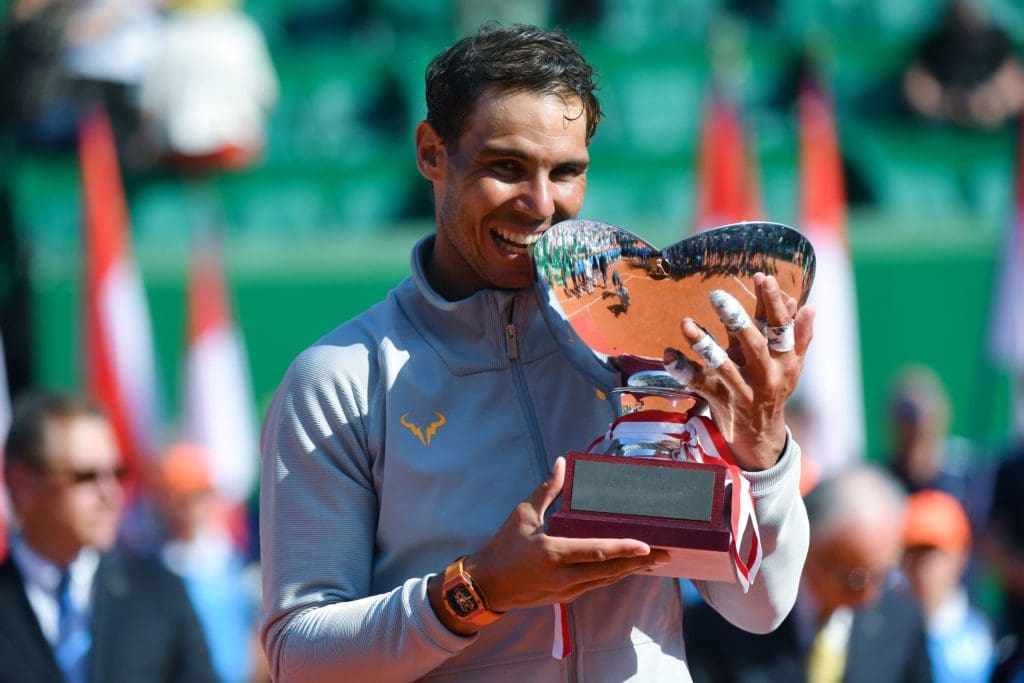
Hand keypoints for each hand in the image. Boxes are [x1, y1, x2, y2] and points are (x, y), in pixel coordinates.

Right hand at [430, 457, 669, 633]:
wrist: (486, 586)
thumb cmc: (503, 547)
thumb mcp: (522, 515)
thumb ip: (546, 491)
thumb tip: (560, 463)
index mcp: (553, 554)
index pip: (595, 552)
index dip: (623, 549)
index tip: (646, 545)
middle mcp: (564, 577)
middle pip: (609, 571)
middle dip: (639, 562)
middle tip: (666, 552)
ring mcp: (566, 591)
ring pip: (606, 580)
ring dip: (630, 570)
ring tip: (654, 560)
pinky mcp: (565, 597)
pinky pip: (596, 585)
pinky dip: (613, 575)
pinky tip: (626, 568)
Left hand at [663, 273, 813, 470]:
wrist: (762, 437)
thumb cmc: (775, 389)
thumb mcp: (791, 365)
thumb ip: (799, 336)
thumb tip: (807, 306)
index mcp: (785, 361)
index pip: (781, 328)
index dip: (772, 303)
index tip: (763, 277)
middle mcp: (766, 375)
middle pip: (754, 345)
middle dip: (737, 320)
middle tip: (718, 296)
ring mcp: (742, 390)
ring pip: (722, 366)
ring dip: (703, 344)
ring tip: (686, 323)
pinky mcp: (720, 401)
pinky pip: (698, 384)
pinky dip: (682, 369)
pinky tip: (669, 353)